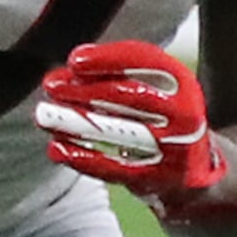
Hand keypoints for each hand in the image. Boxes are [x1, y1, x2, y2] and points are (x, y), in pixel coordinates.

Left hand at [36, 40, 233, 217]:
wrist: (193, 172)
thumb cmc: (160, 120)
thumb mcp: (153, 92)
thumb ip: (116, 77)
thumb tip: (71, 65)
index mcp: (184, 85)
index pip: (149, 62)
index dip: (110, 59)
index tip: (75, 60)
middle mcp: (184, 115)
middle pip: (130, 96)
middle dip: (85, 89)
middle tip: (51, 85)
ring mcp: (172, 149)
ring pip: (119, 132)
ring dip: (77, 122)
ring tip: (44, 116)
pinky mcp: (156, 178)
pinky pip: (115, 168)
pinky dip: (82, 158)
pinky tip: (56, 148)